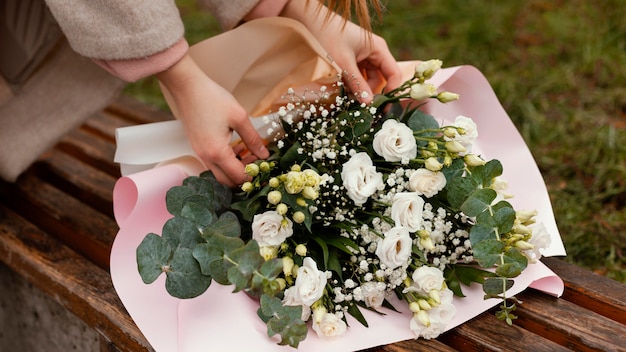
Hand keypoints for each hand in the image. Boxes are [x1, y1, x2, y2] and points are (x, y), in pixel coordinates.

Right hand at [157, 55, 268, 186]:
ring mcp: (200, 153)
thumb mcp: (239, 117)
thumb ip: (253, 139)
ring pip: (220, 173)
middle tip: (258, 164)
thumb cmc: (212, 99)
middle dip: (245, 177)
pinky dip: (227, 161)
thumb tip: (264, 155)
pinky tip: (238, 147)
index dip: (255, 177)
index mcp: (217, 152)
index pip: (238, 177)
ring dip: (236, 169)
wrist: (187, 87)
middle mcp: (206, 157)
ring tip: (250, 154)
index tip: (266, 171)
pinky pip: (214, 163)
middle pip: (227, 181)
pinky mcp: (198, 147)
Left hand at [281, 1, 402, 102]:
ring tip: (345, 95)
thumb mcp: (343, 63)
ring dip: (358, 90)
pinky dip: (351, 85)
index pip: (394, 74)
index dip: (392, 91)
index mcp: (378, 49)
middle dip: (369, 92)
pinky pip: (357, 78)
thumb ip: (357, 83)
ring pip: (367, 81)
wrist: (310, 22)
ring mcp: (363, 57)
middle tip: (357, 105)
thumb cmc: (329, 36)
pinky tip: (341, 89)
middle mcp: (374, 53)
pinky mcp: (353, 61)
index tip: (383, 107)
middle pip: (380, 80)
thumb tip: (368, 104)